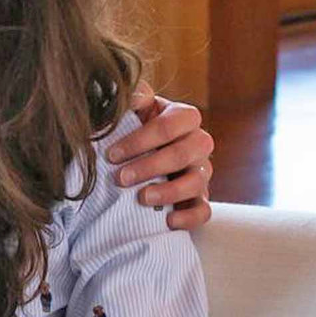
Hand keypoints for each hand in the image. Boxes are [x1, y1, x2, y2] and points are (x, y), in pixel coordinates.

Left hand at [110, 80, 213, 229]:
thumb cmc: (134, 126)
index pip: (171, 125)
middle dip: (150, 166)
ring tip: (141, 198)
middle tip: (120, 178)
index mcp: (183, 117)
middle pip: (185, 153)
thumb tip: (131, 95)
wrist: (140, 153)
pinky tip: (168, 221)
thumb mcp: (133, 108)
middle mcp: (198, 142)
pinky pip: (204, 210)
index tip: (111, 154)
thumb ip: (132, 97)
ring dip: (169, 191)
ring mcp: (202, 171)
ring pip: (197, 181)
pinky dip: (189, 217)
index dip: (140, 140)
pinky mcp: (199, 198)